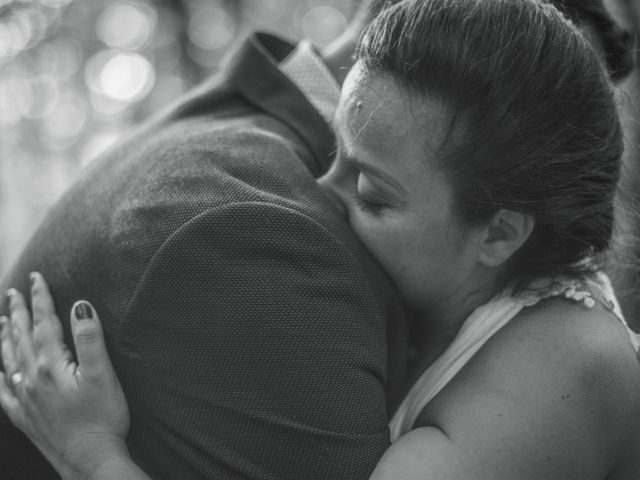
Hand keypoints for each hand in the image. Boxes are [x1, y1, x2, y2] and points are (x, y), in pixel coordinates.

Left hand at [0, 273, 129, 478]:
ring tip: (3, 319)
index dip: (40, 298)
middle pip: (22, 337)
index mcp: (51, 365)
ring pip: (9, 359)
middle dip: (19, 311)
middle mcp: (32, 379)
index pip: (43, 323)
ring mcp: (25, 399)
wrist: (89, 460)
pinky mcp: (24, 417)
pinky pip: (3, 390)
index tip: (35, 277)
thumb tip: (81, 306)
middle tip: (13, 291)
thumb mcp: (103, 375)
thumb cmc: (103, 418)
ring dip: (6, 336)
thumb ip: (90, 338)